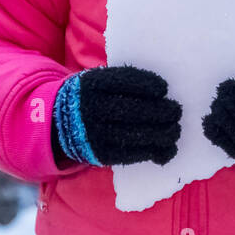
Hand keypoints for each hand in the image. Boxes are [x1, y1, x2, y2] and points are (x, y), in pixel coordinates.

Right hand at [52, 65, 181, 166]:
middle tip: (176, 111)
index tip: (164, 89)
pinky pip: (130, 154)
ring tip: (175, 130)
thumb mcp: (99, 80)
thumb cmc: (92, 96)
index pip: (123, 81)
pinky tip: (167, 149)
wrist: (58, 122)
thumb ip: (123, 81)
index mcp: (92, 84)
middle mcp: (91, 107)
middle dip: (160, 111)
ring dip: (161, 134)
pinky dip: (152, 152)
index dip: (146, 85)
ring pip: (134, 134)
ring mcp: (94, 133)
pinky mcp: (100, 154)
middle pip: (132, 109)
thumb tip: (162, 88)